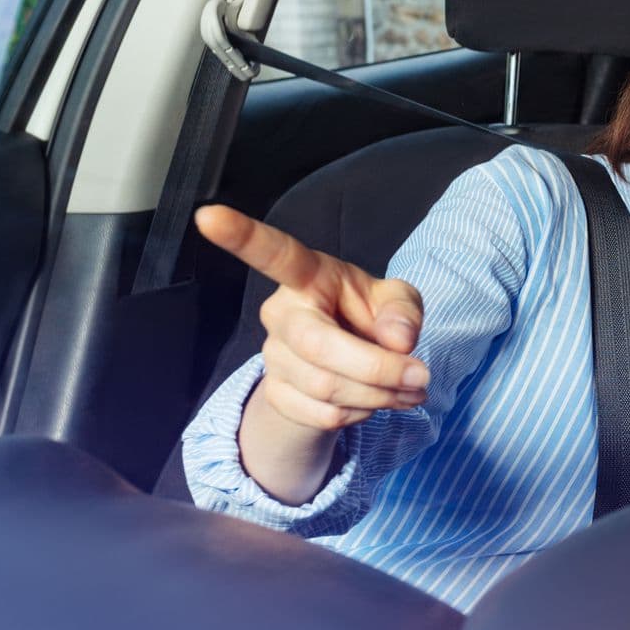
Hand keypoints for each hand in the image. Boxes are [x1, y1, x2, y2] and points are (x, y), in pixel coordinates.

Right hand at [195, 205, 429, 501]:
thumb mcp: (396, 300)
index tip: (207, 215)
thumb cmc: (367, 315)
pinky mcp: (277, 395)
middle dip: (378, 369)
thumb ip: (403, 310)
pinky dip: (364, 413)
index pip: (273, 253)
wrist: (348, 365)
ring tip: (410, 388)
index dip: (241, 235)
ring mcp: (273, 356)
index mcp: (307, 276)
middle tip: (422, 376)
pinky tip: (376, 400)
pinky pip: (325, 415)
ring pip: (328, 388)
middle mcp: (281, 314)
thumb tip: (398, 340)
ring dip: (381, 396)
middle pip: (319, 347)